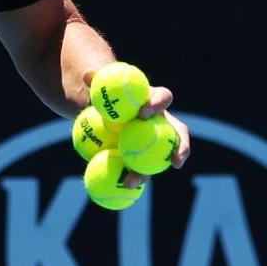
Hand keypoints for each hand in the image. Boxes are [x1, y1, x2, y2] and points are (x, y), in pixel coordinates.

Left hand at [79, 68, 193, 186]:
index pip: (164, 97)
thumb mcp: (103, 86)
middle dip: (180, 147)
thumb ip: (98, 80)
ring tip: (132, 182)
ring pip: (161, 159)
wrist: (109, 112)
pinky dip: (136, 180)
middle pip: (177, 134)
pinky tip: (123, 190)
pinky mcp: (144, 158)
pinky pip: (144, 170)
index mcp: (153, 101)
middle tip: (174, 160)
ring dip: (151, 171)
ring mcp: (155, 143)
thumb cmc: (110, 96)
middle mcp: (161, 123)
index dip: (158, 103)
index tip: (144, 111)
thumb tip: (86, 75)